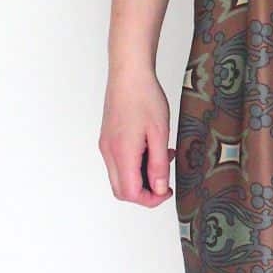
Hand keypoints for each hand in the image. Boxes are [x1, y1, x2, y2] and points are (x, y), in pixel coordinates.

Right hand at [98, 67, 175, 207]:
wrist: (129, 73)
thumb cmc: (144, 97)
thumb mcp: (159, 133)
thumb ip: (159, 164)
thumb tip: (158, 189)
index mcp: (121, 153)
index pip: (130, 193)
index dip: (149, 199)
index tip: (166, 190)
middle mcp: (109, 152)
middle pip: (121, 190)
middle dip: (144, 192)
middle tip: (164, 181)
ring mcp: (106, 145)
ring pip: (120, 176)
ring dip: (141, 176)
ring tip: (163, 158)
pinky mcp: (108, 138)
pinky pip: (119, 161)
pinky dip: (135, 163)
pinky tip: (152, 148)